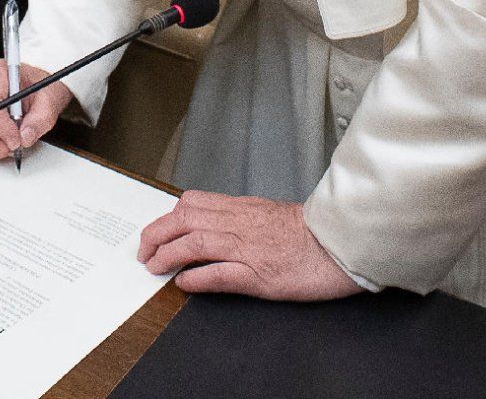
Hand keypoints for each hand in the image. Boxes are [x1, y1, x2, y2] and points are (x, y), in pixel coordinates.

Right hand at [0, 58, 68, 160]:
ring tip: (9, 147)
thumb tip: (25, 137)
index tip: (16, 140)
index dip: (1, 126)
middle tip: (12, 149)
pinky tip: (0, 145)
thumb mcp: (50, 101)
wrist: (40, 89)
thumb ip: (40, 120)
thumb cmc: (42, 88)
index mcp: (0, 72)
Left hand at [137, 192, 361, 299]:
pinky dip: (197, 277)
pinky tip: (185, 283)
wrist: (341, 246)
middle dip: (156, 234)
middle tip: (144, 252)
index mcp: (244, 208)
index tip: (156, 231)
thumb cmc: (311, 235)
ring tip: (155, 267)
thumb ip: (241, 218)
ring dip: (168, 255)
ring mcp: (248, 248)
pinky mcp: (259, 274)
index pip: (193, 202)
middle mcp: (241, 223)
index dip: (167, 216)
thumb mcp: (269, 215)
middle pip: (185, 218)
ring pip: (195, 241)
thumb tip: (213, 227)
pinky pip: (220, 273)